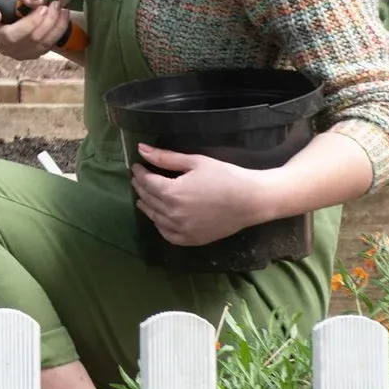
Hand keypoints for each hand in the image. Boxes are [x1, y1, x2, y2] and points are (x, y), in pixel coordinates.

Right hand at [0, 0, 71, 60]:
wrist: (38, 17)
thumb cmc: (23, 3)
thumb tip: (35, 2)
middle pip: (11, 37)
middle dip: (33, 21)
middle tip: (46, 6)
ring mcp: (11, 51)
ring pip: (32, 42)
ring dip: (50, 24)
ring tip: (59, 8)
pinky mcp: (28, 56)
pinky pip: (44, 46)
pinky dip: (57, 31)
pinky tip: (63, 17)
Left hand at [132, 145, 277, 245]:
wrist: (252, 200)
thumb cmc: (225, 176)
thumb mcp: (195, 162)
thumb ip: (165, 157)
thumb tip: (141, 149)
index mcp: (172, 193)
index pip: (146, 182)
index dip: (139, 172)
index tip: (136, 165)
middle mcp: (173, 214)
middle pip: (148, 199)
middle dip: (141, 187)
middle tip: (138, 178)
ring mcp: (182, 229)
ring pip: (155, 218)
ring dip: (146, 206)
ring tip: (142, 197)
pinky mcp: (193, 239)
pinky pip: (168, 235)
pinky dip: (160, 226)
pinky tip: (158, 219)